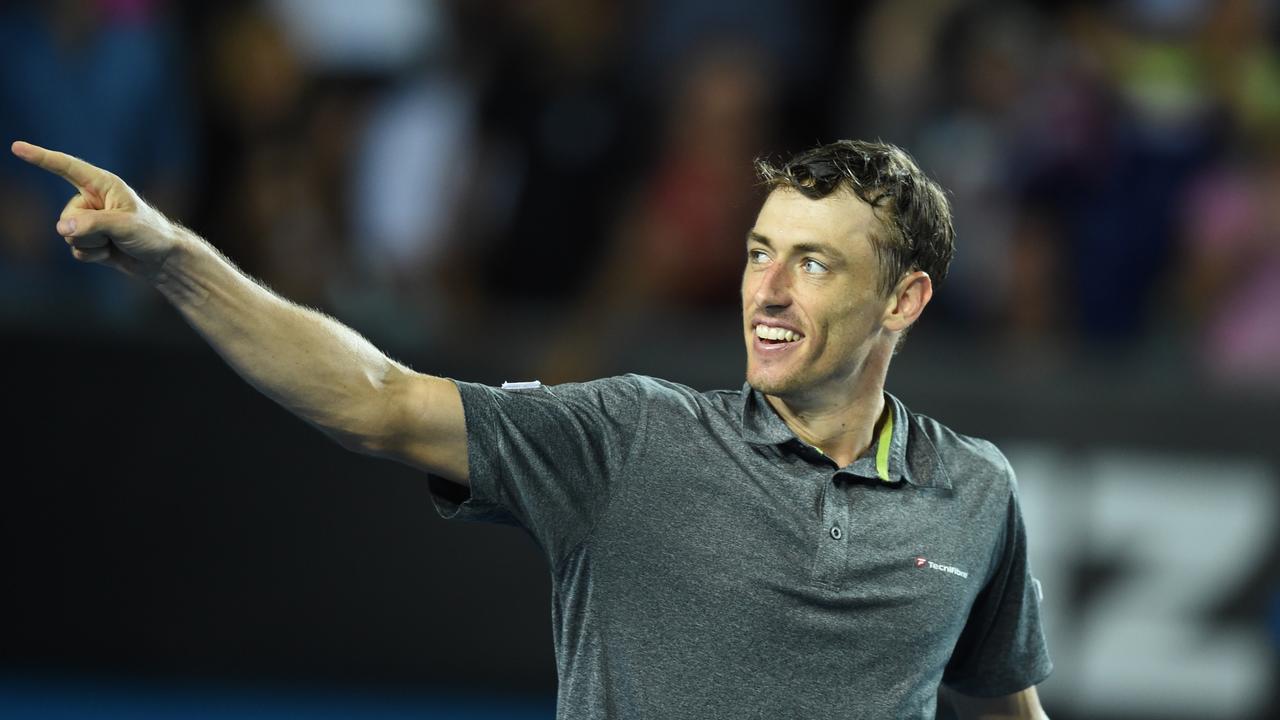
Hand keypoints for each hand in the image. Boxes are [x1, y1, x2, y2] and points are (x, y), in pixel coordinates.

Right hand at [10, 140, 187, 279]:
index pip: (66, 168)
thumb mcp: (124, 225)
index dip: (41, 157)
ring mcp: (88, 221)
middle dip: (88, 230)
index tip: (17, 147)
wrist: (162, 260)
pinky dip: (93, 255)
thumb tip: (62, 228)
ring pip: (69, 235)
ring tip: (116, 242)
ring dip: (92, 244)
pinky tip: (111, 253)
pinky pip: (76, 250)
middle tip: (116, 234)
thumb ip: (92, 224)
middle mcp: (92, 200)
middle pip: (67, 215)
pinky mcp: (88, 239)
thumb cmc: (151, 234)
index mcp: (103, 185)